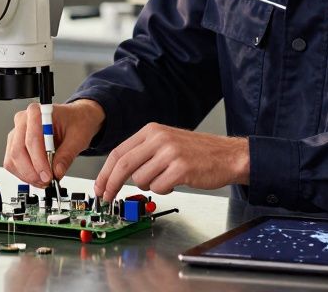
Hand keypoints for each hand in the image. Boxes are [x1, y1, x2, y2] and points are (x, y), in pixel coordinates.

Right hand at [3, 99, 104, 186]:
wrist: (75, 119)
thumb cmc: (75, 122)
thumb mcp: (78, 137)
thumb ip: (67, 155)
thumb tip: (57, 172)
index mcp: (37, 112)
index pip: (32, 139)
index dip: (39, 160)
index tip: (49, 175)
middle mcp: (23, 121)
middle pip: (18, 151)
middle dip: (32, 171)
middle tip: (47, 181)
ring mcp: (17, 134)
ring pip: (13, 160)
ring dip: (28, 175)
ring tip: (44, 180)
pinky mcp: (15, 146)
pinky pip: (12, 164)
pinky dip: (24, 175)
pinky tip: (38, 177)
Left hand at [93, 123, 248, 202]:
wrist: (228, 155)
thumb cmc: (197, 152)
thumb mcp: (166, 142)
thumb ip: (143, 153)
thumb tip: (117, 173)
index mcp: (152, 130)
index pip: (118, 152)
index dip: (105, 173)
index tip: (100, 187)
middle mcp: (159, 138)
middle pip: (123, 165)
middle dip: (111, 185)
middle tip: (107, 198)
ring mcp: (170, 152)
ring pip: (141, 179)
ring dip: (149, 186)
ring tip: (165, 179)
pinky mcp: (181, 168)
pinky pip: (159, 187)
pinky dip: (164, 190)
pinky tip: (176, 182)